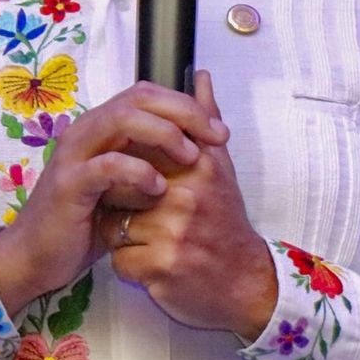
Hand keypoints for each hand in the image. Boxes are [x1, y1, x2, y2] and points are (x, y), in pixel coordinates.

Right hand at [0, 81, 227, 315]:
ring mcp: (74, 154)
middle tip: (214, 136)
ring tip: (190, 156)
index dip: (186, 105)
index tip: (220, 131)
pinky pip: (106, 165)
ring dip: (162, 133)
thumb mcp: (130, 187)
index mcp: (102, 127)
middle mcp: (86, 131)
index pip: (147, 94)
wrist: (39, 256)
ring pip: (121, 120)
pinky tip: (156, 186)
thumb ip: (157, 160)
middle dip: (182, 112)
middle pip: (138, 98)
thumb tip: (193, 144)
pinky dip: (136, 170)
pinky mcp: (69, 184)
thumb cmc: (87, 221)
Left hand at [106, 71, 276, 341]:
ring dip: (125, 237)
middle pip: (119, 188)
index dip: (130, 168)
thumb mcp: (220, 167)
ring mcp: (174, 231)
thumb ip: (204, 121)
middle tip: (150, 218)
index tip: (143, 183)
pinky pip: (118, 259)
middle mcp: (186, 194)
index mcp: (197, 165)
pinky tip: (154, 265)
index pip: (137, 150)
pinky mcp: (161, 266)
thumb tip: (200, 75)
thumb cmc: (226, 223)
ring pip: (113, 224)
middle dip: (124, 205)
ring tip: (155, 241)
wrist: (246, 283)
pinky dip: (129, 266)